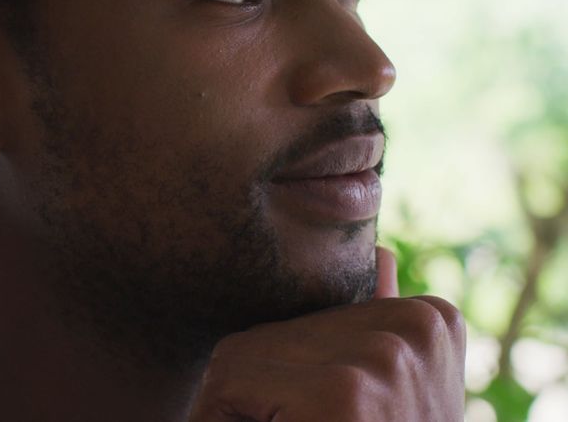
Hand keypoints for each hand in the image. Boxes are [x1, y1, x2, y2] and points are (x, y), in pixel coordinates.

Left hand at [192, 248, 465, 421]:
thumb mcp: (383, 389)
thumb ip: (375, 318)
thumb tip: (379, 251)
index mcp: (429, 318)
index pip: (302, 321)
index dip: (284, 384)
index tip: (316, 417)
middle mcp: (415, 325)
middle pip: (267, 336)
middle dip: (259, 397)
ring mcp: (384, 355)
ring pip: (237, 360)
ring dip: (242, 411)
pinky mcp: (345, 392)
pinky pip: (229, 387)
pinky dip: (227, 419)